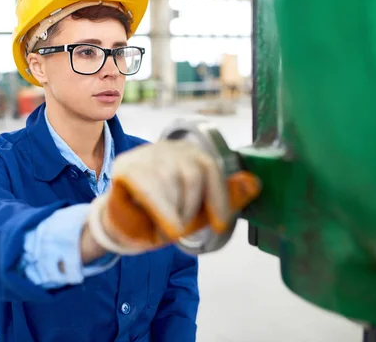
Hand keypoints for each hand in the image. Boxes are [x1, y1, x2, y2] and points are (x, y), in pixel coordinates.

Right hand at [86, 139, 260, 254]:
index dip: (219, 197)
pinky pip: (149, 187)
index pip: (209, 167)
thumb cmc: (160, 216)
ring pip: (171, 179)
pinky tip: (167, 226)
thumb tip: (254, 184)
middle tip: (181, 228)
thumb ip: (222, 199)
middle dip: (191, 208)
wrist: (121, 225)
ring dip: (174, 212)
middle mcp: (168, 148)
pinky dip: (162, 211)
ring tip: (167, 227)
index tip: (220, 223)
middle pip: (192, 172)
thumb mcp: (196, 211)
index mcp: (188, 155)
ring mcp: (145, 155)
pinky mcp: (126, 167)